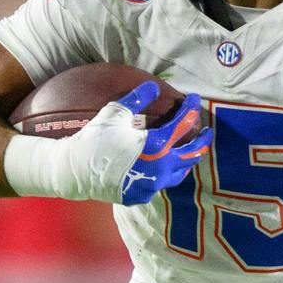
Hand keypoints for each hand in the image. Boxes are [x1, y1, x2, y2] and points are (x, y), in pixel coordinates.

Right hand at [62, 81, 210, 205]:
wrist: (75, 170)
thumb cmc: (95, 138)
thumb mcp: (116, 112)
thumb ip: (138, 98)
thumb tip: (154, 86)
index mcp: (158, 145)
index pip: (184, 124)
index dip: (191, 108)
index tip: (195, 99)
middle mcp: (161, 168)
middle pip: (192, 153)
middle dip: (202, 140)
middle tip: (206, 131)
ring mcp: (153, 185)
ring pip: (180, 172)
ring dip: (187, 159)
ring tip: (189, 150)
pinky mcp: (142, 196)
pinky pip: (161, 183)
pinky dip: (166, 172)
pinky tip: (164, 166)